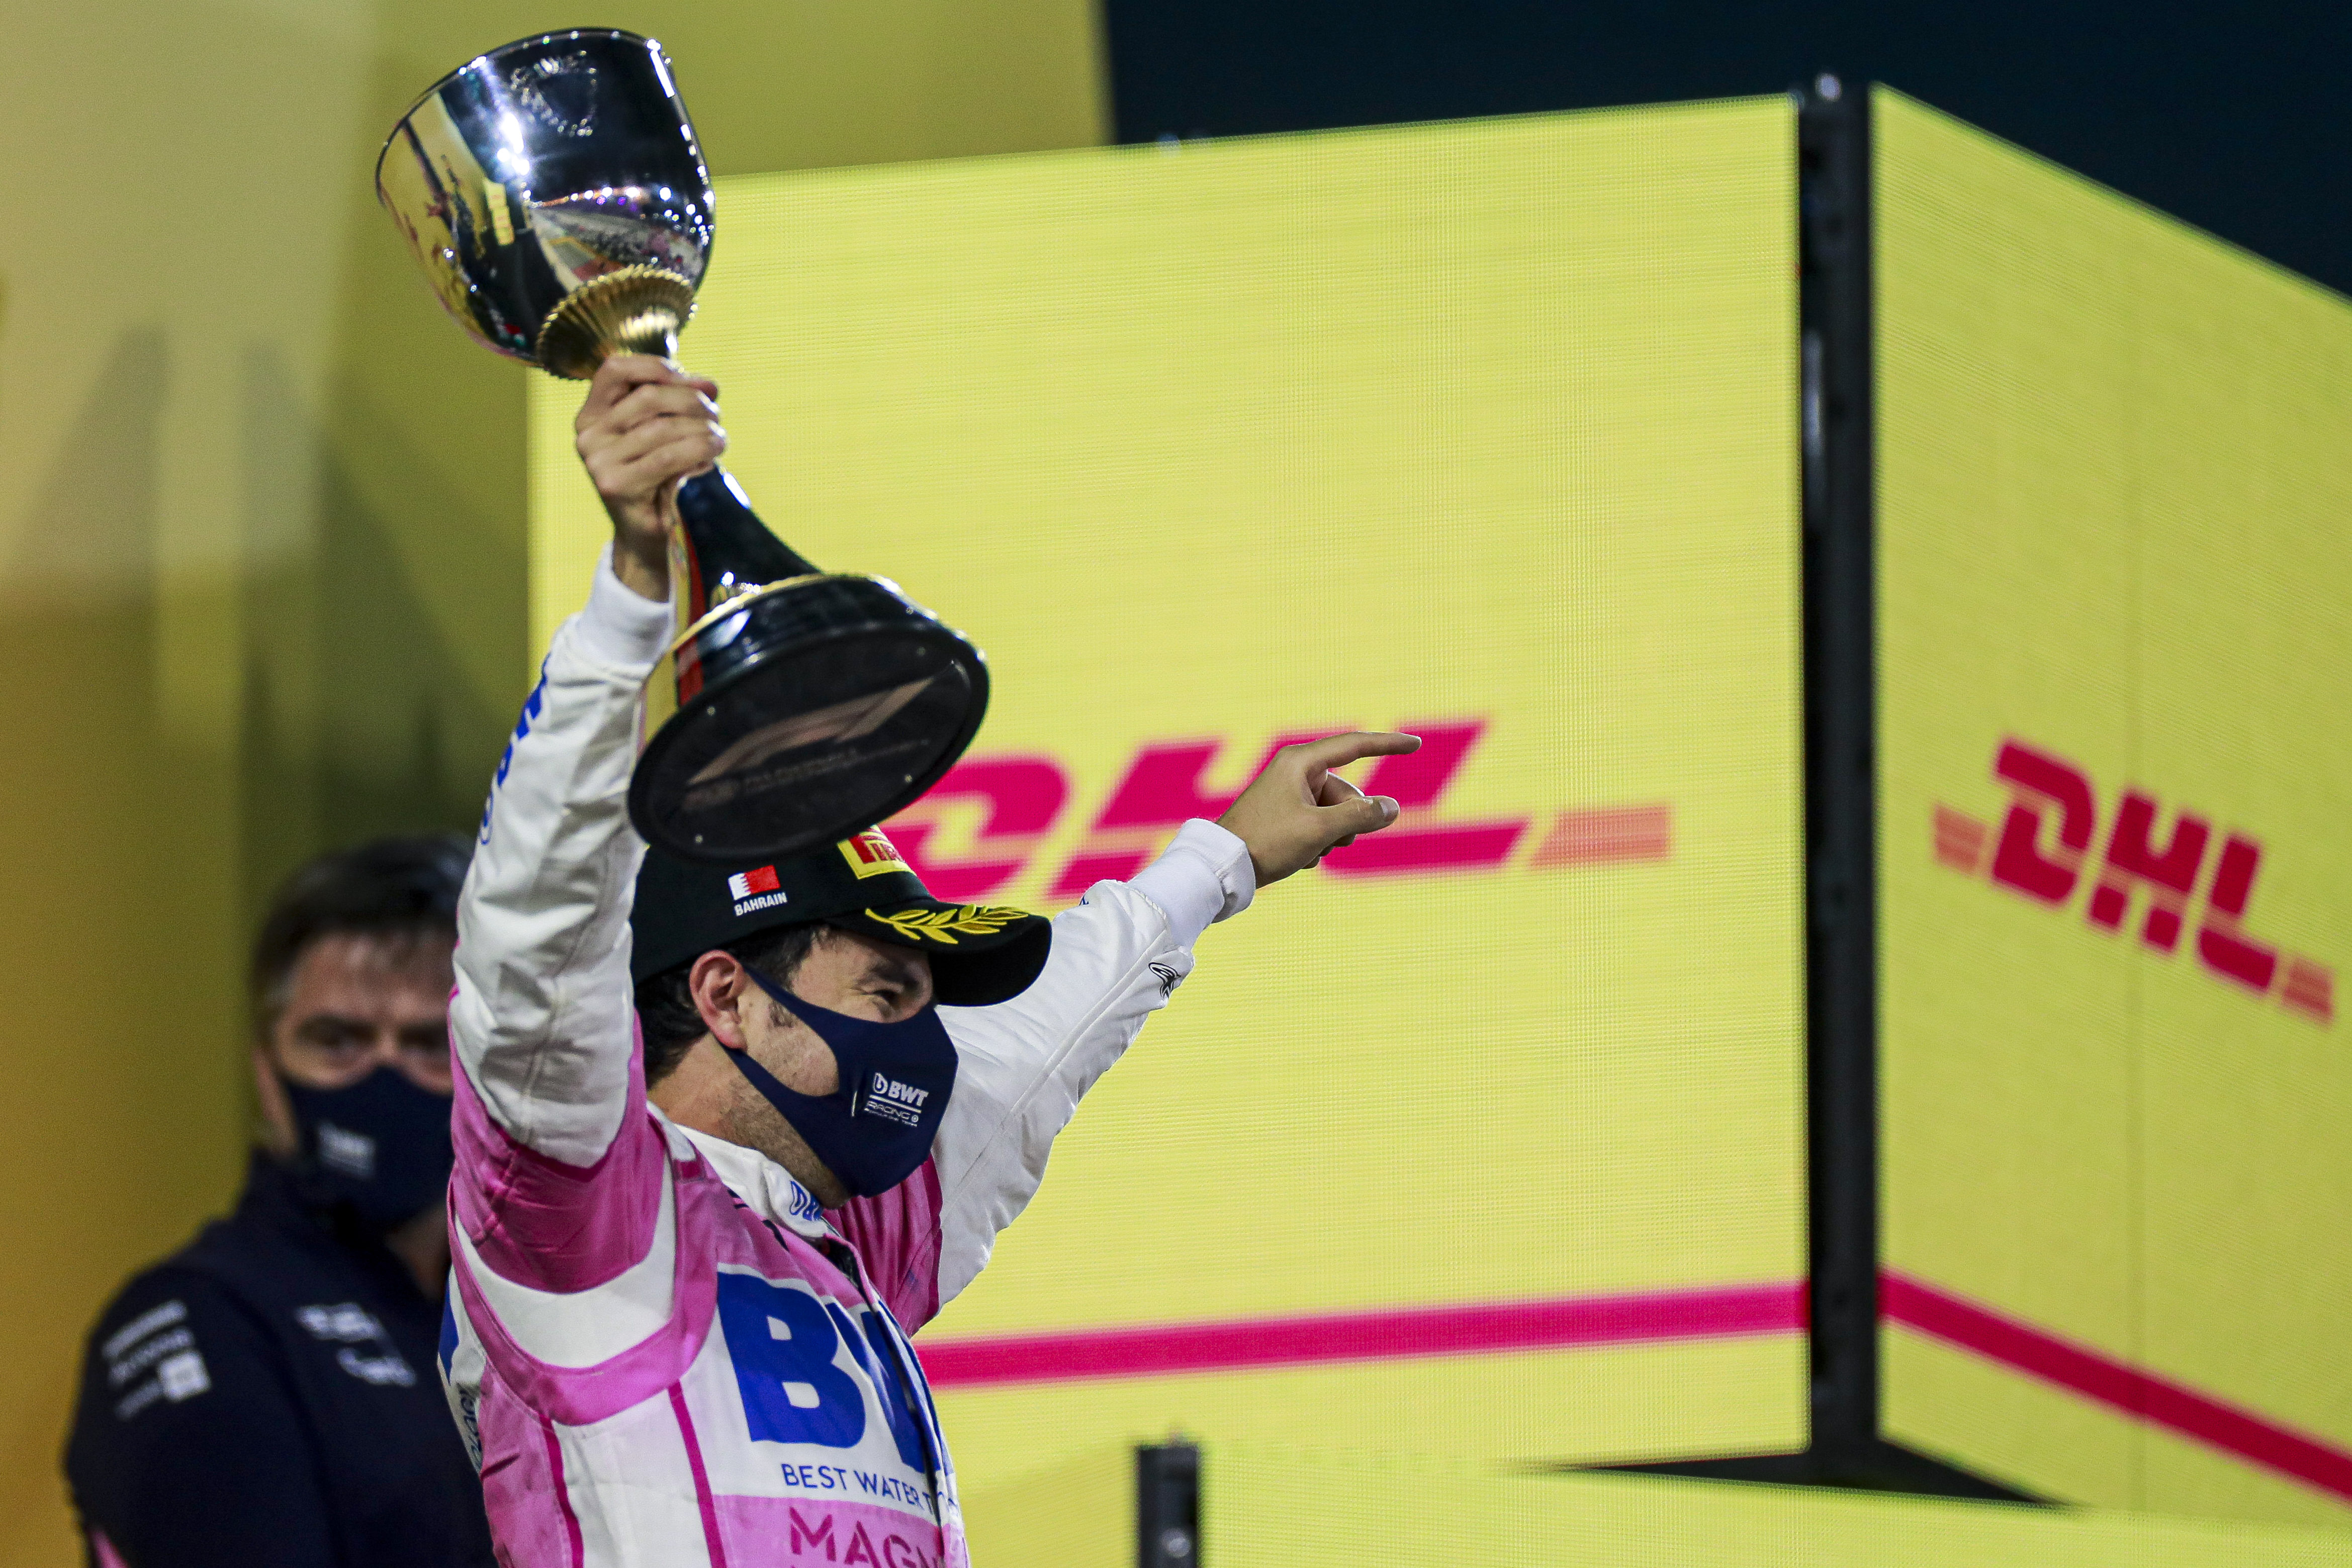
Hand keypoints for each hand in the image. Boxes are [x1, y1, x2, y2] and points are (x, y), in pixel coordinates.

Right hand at [573, 355, 725, 600]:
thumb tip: (709, 385)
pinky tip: (710, 459)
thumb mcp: (664, 433)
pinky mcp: (617, 486)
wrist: (648, 535)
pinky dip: (698, 452)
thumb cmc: (658, 477)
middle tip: (716, 417)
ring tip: (719, 441)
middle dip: (693, 402)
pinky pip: (668, 457)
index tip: (694, 383)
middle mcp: (588, 435)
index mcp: (592, 414)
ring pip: (663, 427)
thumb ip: (679, 404)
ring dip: (702, 430)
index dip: (656, 367)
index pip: (614, 369)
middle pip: (648, 397)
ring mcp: (599, 461)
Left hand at [1216, 732, 1420, 887]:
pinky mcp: (1286, 816)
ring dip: (1330, 838)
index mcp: (1300, 762)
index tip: (1416, 743)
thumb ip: (1359, 817)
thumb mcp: (1318, 830)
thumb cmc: (1265, 843)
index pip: (1354, 745)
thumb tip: (1392, 808)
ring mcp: (1290, 795)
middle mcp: (1295, 772)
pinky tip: (1294, 857)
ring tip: (1304, 851)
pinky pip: (1319, 827)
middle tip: (1326, 841)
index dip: (1388, 744)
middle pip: (1348, 794)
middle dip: (1347, 822)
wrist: (1222, 869)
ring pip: (1336, 815)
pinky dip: (1315, 844)